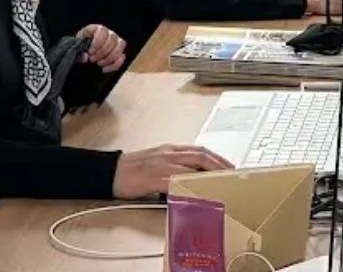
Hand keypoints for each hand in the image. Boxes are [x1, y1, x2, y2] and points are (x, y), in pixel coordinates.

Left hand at [77, 25, 126, 72]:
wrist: (84, 54)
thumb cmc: (81, 48)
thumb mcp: (77, 48)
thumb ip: (79, 52)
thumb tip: (85, 57)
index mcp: (98, 29)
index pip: (103, 31)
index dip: (97, 42)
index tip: (90, 52)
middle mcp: (109, 33)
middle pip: (112, 39)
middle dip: (102, 52)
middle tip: (92, 59)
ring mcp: (116, 42)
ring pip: (120, 46)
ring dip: (109, 58)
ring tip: (99, 63)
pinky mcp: (119, 53)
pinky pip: (122, 57)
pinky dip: (114, 65)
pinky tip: (105, 70)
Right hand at [113, 145, 231, 198]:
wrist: (110, 172)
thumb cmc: (133, 170)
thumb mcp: (157, 162)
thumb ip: (175, 166)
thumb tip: (193, 176)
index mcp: (170, 150)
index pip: (199, 150)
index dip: (217, 157)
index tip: (229, 165)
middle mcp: (168, 154)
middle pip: (200, 155)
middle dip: (219, 164)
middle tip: (232, 174)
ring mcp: (161, 164)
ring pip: (191, 165)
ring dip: (209, 173)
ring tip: (221, 181)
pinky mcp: (153, 177)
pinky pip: (174, 180)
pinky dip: (188, 185)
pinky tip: (197, 191)